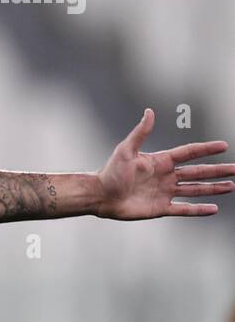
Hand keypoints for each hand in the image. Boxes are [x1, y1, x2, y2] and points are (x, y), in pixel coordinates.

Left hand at [96, 109, 233, 218]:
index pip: (189, 153)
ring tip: (231, 186)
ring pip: (195, 189)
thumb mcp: (126, 150)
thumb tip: (149, 111)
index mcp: (160, 161)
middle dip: (217, 170)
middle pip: (197, 172)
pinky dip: (198, 210)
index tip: (223, 145)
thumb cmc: (109, 172)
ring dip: (213, 188)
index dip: (206, 149)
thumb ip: (140, 132)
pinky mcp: (160, 208)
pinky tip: (213, 208)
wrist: (99, 196)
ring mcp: (164, 192)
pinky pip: (184, 209)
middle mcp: (165, 176)